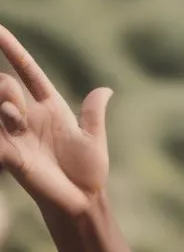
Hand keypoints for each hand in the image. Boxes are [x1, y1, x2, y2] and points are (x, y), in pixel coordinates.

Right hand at [0, 25, 111, 215]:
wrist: (81, 200)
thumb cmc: (89, 172)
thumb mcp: (93, 139)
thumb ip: (93, 113)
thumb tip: (106, 90)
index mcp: (51, 107)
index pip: (28, 72)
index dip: (14, 51)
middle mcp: (30, 116)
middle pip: (6, 84)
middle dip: (7, 88)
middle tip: (18, 109)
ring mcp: (16, 133)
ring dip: (5, 106)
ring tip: (16, 122)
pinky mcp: (9, 152)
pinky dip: (0, 133)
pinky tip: (10, 128)